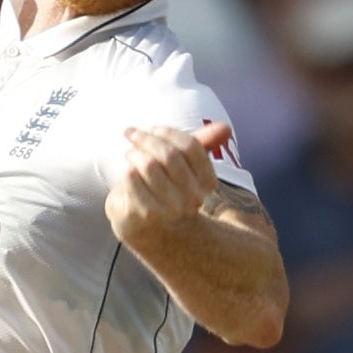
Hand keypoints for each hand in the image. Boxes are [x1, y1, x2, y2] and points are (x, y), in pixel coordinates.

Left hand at [106, 122, 227, 244]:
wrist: (144, 224)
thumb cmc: (164, 187)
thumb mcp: (183, 164)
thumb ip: (203, 144)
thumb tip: (226, 128)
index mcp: (207, 184)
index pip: (191, 147)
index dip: (170, 133)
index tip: (154, 129)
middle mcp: (193, 199)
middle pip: (169, 155)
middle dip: (147, 139)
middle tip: (131, 134)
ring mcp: (170, 209)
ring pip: (149, 165)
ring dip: (135, 154)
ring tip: (130, 154)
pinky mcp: (146, 214)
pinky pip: (132, 179)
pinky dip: (126, 171)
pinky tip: (127, 174)